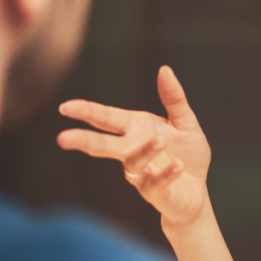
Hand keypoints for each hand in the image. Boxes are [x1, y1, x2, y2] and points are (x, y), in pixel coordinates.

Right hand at [57, 66, 210, 226]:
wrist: (198, 192)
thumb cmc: (187, 155)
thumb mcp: (185, 122)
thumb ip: (174, 98)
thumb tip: (164, 69)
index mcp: (136, 129)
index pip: (107, 118)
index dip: (87, 112)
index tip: (65, 107)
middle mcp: (132, 150)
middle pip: (104, 145)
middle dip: (84, 140)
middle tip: (63, 138)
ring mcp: (141, 173)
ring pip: (133, 162)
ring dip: (146, 150)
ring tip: (161, 140)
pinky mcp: (155, 192)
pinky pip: (157, 182)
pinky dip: (166, 173)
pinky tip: (177, 165)